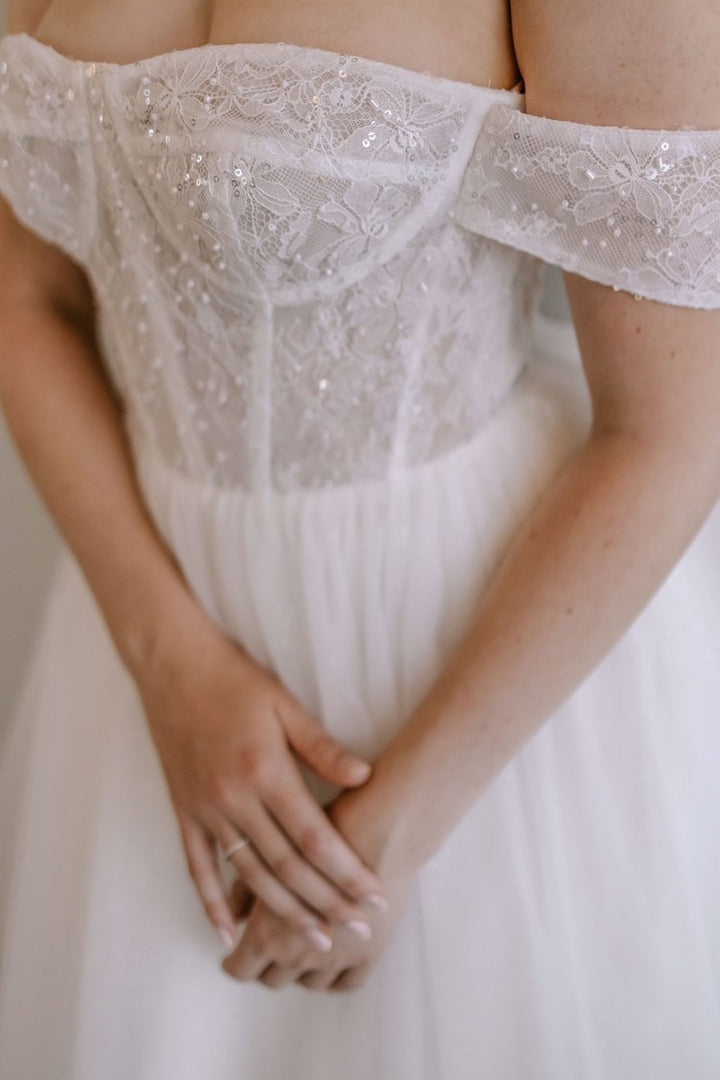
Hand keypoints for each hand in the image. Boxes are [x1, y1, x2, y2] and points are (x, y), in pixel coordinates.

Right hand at [134, 609, 387, 948]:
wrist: (172, 665)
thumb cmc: (234, 680)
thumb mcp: (284, 704)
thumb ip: (322, 747)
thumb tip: (365, 777)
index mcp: (264, 771)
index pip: (314, 838)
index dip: (347, 871)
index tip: (375, 896)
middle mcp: (234, 798)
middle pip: (287, 867)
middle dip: (327, 903)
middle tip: (359, 930)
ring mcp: (205, 809)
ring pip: (249, 875)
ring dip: (284, 913)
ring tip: (315, 940)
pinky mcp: (183, 811)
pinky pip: (198, 867)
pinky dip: (212, 903)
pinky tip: (231, 932)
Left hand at [220, 788, 414, 989]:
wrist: (378, 831)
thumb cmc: (317, 834)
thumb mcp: (268, 856)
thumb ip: (245, 892)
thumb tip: (231, 914)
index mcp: (266, 934)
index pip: (241, 970)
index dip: (237, 962)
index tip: (239, 952)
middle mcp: (298, 955)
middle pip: (273, 978)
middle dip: (268, 965)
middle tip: (270, 946)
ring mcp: (334, 959)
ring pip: (310, 982)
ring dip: (302, 969)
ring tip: (302, 947)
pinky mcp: (367, 955)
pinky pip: (346, 982)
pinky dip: (335, 976)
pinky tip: (332, 957)